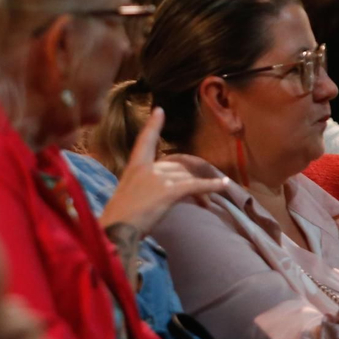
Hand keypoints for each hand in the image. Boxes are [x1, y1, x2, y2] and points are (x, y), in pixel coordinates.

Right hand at [98, 107, 225, 236]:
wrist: (115, 228)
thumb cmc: (118, 216)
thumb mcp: (127, 193)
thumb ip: (142, 184)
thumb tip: (160, 188)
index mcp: (133, 166)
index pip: (145, 141)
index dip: (153, 126)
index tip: (159, 110)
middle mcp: (146, 167)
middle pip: (175, 166)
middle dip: (190, 179)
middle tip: (201, 195)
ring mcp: (158, 179)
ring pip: (186, 178)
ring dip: (200, 189)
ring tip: (208, 203)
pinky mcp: (168, 192)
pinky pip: (194, 186)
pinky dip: (211, 185)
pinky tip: (223, 185)